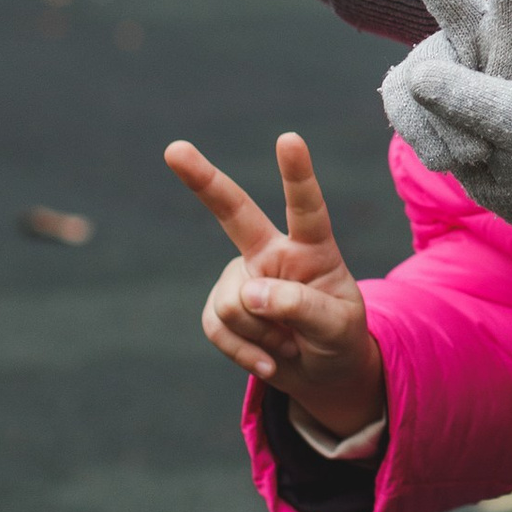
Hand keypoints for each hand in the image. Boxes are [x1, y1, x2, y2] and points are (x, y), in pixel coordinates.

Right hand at [164, 130, 384, 437]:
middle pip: (234, 211)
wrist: (321, 372)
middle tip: (174, 149)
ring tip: (288, 343)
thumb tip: (250, 294)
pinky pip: (219, 328)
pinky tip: (268, 358)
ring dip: (263, 335)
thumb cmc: (338, 338)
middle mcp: (271, 252)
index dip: (297, 174)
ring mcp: (241, 278)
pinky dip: (245, 353)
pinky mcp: (219, 306)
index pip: (306, 208)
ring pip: (235, 304)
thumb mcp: (338, 327)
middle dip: (202, 180)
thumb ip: (303, 307)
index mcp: (311, 248)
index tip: (289, 139)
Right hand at [368, 0, 511, 238]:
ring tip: (485, 147)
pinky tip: (461, 153)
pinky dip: (429, 145)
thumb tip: (415, 76)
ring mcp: (442, 60)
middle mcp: (476, 35)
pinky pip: (402, 111)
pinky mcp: (415, 92)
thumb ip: (480, 102)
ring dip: (447, 132)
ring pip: (418, 89)